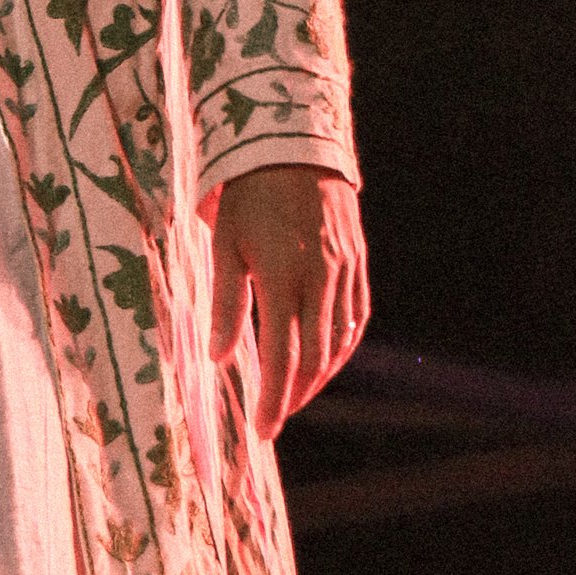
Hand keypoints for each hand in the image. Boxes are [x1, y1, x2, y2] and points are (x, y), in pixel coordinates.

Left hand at [205, 164, 368, 442]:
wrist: (294, 143)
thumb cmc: (248, 194)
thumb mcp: (224, 245)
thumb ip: (224, 303)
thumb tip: (218, 358)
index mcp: (282, 279)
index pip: (281, 357)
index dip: (273, 399)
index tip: (262, 432)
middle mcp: (320, 280)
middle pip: (314, 358)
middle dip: (295, 395)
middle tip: (276, 419)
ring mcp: (344, 270)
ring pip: (340, 342)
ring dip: (320, 376)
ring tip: (297, 395)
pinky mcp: (357, 260)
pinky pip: (357, 316)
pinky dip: (344, 346)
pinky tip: (329, 358)